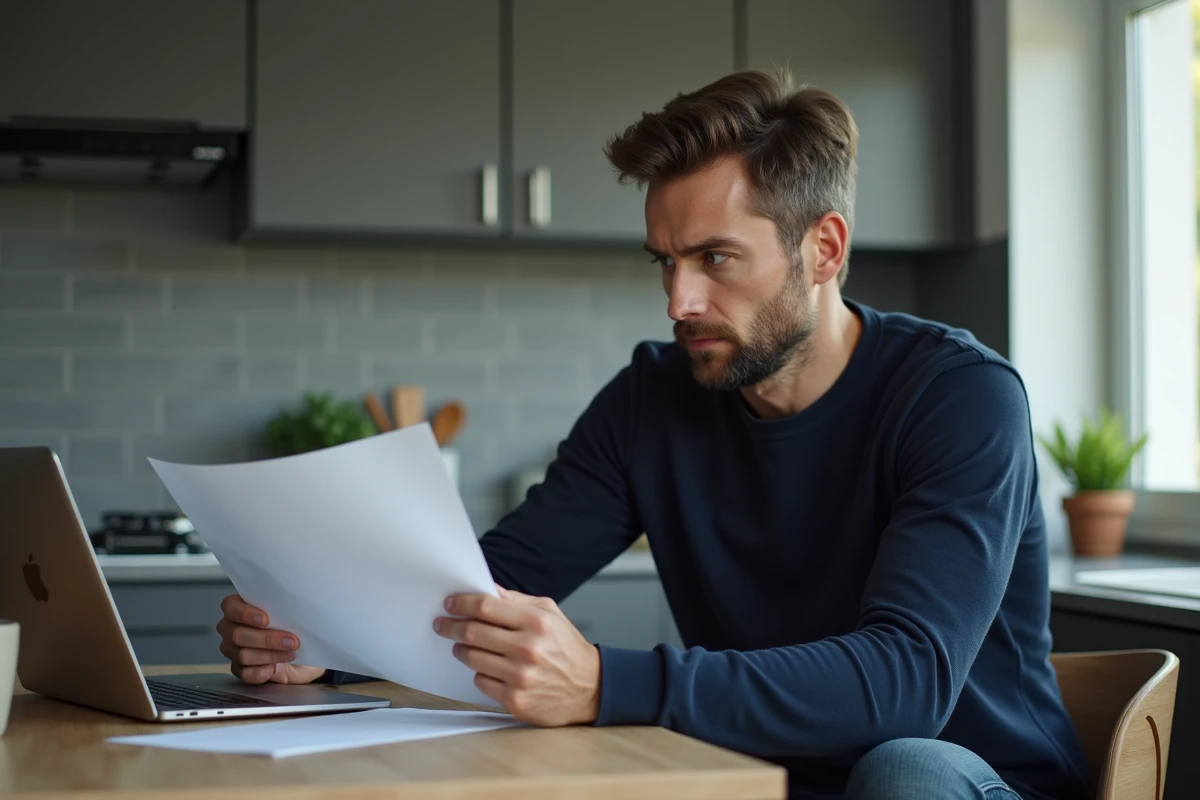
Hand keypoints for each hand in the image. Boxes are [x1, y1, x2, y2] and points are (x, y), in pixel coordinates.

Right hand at [216, 594, 326, 684]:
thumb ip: (284, 608)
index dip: (244, 614)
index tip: (266, 620)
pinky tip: (274, 668)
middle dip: (267, 639)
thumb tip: (293, 608)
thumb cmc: (293, 626)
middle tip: (291, 641)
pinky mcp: (239, 669)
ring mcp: (232, 650)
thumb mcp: (292, 613)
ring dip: (270, 655)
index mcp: (238, 607)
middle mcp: (230, 627)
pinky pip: (245, 673)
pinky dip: (261, 671)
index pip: (230, 607)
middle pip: (236, 634)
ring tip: (290, 653)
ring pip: (242, 655)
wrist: (303, 651)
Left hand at [434, 585, 599, 725]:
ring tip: (463, 645)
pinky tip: (488, 667)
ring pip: (472, 658)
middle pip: (473, 632)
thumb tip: (486, 589)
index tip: (450, 603)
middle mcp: (528, 648)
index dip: (462, 603)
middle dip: (451, 626)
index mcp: (536, 622)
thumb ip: (516, 600)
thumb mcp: (549, 613)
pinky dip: (479, 672)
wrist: (590, 688)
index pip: (486, 607)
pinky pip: (481, 681)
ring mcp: (520, 677)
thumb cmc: (567, 648)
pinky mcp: (515, 700)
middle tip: (443, 624)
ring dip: (462, 649)